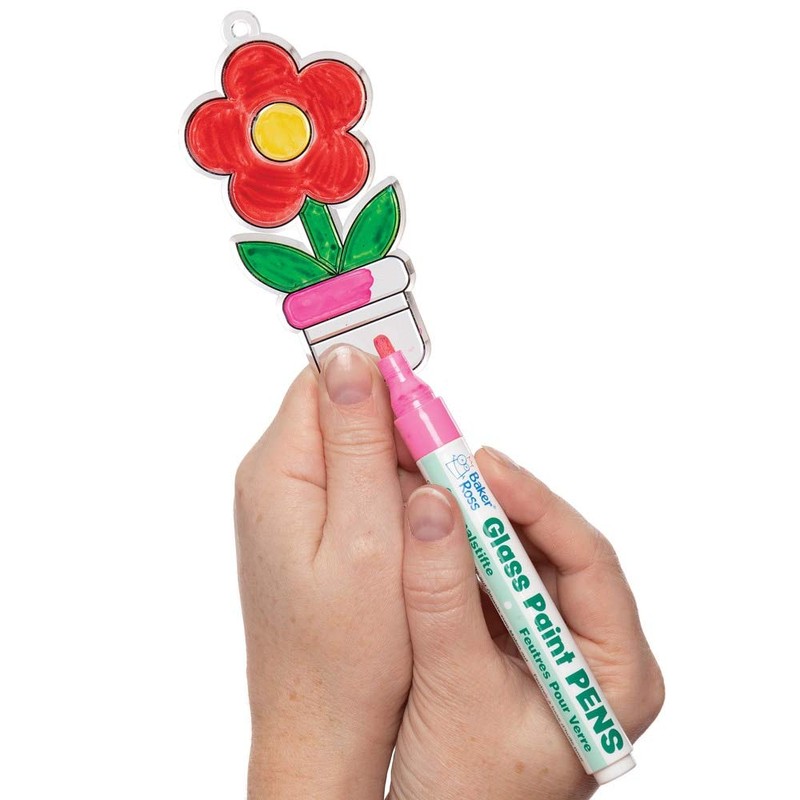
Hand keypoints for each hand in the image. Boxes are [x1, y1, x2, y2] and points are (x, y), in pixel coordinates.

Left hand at [234, 347, 419, 798]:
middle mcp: (274, 481)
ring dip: (399, 474)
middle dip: (398, 437)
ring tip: (421, 529)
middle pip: (344, 412)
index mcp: (280, 471)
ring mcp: (290, 508)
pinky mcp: (309, 532)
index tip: (427, 418)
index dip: (382, 384)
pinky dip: (390, 504)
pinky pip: (356, 491)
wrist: (322, 727)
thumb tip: (350, 356)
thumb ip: (357, 442)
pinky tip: (406, 547)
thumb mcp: (365, 535)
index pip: (326, 379)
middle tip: (436, 488)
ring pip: (357, 453)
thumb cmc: (347, 650)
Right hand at [388, 447, 663, 799]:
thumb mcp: (454, 690)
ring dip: (478, 523)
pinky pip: (493, 580)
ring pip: (522, 561)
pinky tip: (432, 527)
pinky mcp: (514, 642)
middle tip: (454, 464)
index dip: (537, 507)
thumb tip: (432, 508)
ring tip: (439, 484)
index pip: (591, 563)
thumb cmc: (467, 794)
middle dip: (502, 507)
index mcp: (616, 672)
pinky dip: (461, 552)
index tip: (485, 469)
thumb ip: (441, 597)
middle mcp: (593, 651)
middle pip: (557, 552)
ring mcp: (553, 644)